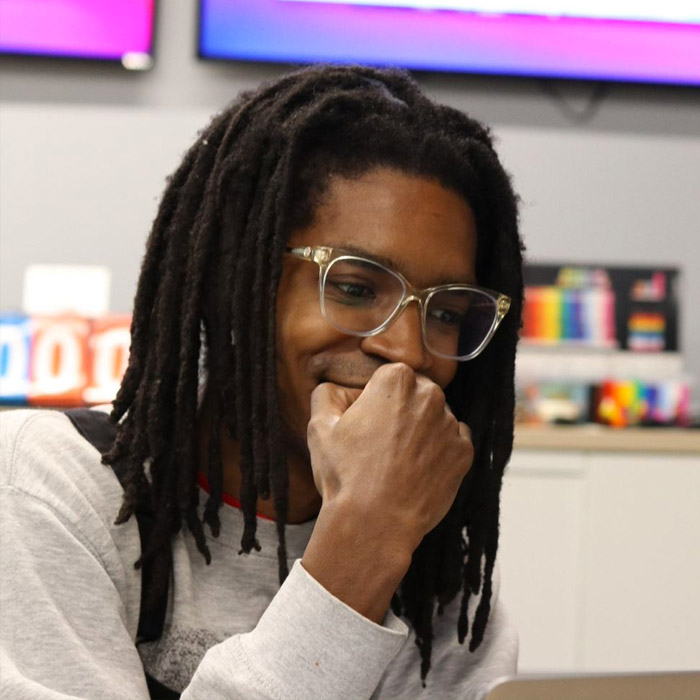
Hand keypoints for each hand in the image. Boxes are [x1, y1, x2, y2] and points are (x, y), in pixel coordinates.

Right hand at [307, 362, 472, 554]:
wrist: (374, 523)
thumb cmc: (345, 474)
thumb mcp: (320, 426)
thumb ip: (327, 393)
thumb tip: (338, 389)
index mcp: (396, 379)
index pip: (388, 379)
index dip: (373, 401)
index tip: (365, 425)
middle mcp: (430, 395)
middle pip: (415, 395)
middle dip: (401, 412)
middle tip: (380, 445)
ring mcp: (451, 424)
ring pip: (435, 419)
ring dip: (421, 432)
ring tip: (398, 463)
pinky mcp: (464, 453)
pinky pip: (452, 443)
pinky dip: (438, 452)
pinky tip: (417, 470)